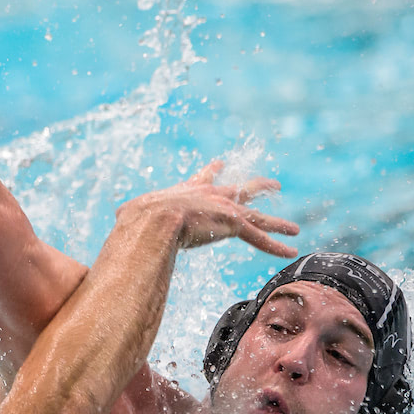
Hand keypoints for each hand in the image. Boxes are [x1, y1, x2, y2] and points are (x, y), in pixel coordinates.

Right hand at [118, 160, 299, 256]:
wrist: (153, 218)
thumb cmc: (139, 218)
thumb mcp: (134, 214)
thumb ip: (131, 217)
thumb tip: (119, 217)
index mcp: (188, 191)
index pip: (204, 178)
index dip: (212, 172)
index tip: (220, 163)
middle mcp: (211, 195)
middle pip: (241, 190)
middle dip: (258, 188)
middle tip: (274, 185)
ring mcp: (225, 209)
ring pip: (258, 216)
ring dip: (278, 223)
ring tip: (294, 228)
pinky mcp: (234, 224)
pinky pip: (260, 237)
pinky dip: (275, 245)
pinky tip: (290, 250)